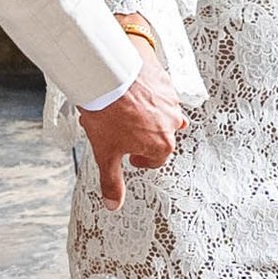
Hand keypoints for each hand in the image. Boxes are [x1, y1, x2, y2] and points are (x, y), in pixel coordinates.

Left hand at [79, 58, 186, 208]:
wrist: (106, 74)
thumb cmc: (108, 113)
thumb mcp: (105, 153)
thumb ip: (112, 181)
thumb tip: (113, 204)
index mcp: (162, 143)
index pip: (156, 159)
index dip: (140, 160)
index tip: (130, 156)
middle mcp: (172, 121)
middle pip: (161, 135)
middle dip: (145, 136)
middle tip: (125, 132)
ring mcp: (170, 98)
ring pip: (162, 112)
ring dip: (148, 114)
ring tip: (125, 111)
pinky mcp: (164, 78)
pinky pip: (158, 91)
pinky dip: (148, 94)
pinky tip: (130, 91)